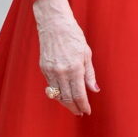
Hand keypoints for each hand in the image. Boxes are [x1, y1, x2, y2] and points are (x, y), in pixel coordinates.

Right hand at [32, 0, 99, 116]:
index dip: (83, 105)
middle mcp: (61, 72)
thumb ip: (90, 74)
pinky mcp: (43, 68)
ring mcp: (50, 71)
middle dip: (74, 107)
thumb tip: (94, 90)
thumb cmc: (73, 36)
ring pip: (57, 95)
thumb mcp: (86, 53)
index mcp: (75, 68)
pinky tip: (63, 94)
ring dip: (65, 103)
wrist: (54, 24)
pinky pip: (50, 86)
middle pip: (67, 98)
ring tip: (72, 106)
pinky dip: (57, 93)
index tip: (87, 110)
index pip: (79, 94)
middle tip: (80, 112)